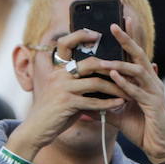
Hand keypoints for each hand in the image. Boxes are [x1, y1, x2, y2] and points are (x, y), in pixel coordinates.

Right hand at [6, 29, 127, 159]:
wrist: (35, 130)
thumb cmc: (54, 111)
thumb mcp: (63, 91)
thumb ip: (77, 82)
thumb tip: (101, 76)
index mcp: (57, 69)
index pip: (65, 43)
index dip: (80, 35)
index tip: (97, 34)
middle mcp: (59, 75)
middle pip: (90, 63)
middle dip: (111, 67)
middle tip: (127, 71)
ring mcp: (62, 88)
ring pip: (96, 83)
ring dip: (115, 88)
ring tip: (129, 92)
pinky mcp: (67, 103)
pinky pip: (94, 102)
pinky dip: (109, 103)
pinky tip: (120, 104)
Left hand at [96, 24, 164, 163]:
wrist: (159, 148)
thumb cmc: (142, 129)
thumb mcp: (119, 115)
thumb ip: (104, 106)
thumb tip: (83, 104)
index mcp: (145, 81)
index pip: (135, 56)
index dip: (128, 39)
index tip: (118, 23)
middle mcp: (152, 82)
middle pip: (140, 55)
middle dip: (127, 39)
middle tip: (114, 24)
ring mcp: (155, 92)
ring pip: (138, 71)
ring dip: (121, 63)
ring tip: (104, 59)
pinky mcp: (155, 105)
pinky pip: (138, 91)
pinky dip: (125, 83)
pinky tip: (114, 76)